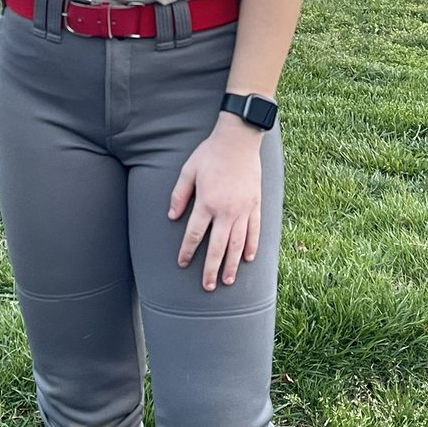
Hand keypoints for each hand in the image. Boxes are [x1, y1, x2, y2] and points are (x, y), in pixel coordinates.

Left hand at [168, 113, 262, 291]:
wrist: (238, 140)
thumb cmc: (210, 153)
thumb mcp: (188, 170)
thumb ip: (179, 195)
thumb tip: (172, 216)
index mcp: (207, 203)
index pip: (195, 234)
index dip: (188, 251)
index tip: (183, 263)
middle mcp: (226, 211)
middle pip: (218, 247)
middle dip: (212, 269)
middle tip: (208, 286)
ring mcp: (243, 210)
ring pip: (238, 244)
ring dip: (233, 265)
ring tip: (228, 281)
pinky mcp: (255, 205)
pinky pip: (255, 231)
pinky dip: (252, 246)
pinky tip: (248, 259)